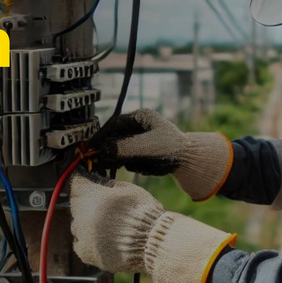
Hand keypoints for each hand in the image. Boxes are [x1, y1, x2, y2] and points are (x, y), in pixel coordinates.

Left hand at [69, 170, 236, 282]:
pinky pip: (81, 243)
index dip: (83, 180)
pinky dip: (90, 240)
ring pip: (78, 225)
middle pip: (77, 205)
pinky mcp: (87, 254)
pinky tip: (107, 239)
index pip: (75, 182)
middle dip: (88, 204)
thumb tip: (94, 179)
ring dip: (88, 223)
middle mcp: (83, 216)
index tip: (88, 182)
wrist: (154, 243)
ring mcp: (83, 236)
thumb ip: (105, 183)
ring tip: (111, 226)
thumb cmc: (145, 214)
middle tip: (108, 208)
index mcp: (92, 196)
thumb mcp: (127, 189)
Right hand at [88, 109, 233, 200]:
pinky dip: (133, 164)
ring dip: (123, 159)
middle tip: (104, 162)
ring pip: (120, 149)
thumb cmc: (171, 149)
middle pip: (115, 137)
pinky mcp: (142, 150)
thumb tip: (103, 150)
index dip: (102, 136)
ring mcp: (140, 138)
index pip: (114, 123)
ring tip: (138, 163)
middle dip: (112, 150)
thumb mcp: (147, 147)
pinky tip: (147, 166)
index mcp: (140, 117)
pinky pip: (129, 158)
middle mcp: (139, 125)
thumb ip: (125, 148)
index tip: (92, 147)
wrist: (189, 161)